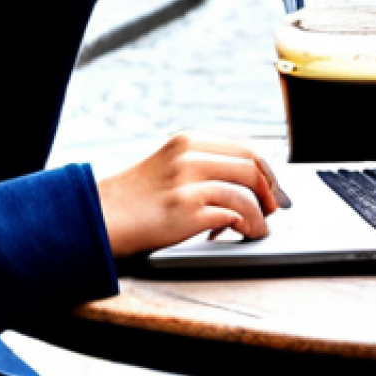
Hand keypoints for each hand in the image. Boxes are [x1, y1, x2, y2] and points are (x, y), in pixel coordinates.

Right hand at [96, 131, 282, 257]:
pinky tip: (244, 234)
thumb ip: (202, 163)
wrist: (102, 215)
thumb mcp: (168, 164)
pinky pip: (235, 215)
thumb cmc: (136, 196)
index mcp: (187, 141)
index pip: (246, 147)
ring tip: (258, 227)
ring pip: (247, 191)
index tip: (272, 189)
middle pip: (252, 166)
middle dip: (270, 190)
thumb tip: (248, 177)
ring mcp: (188, 183)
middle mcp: (189, 156)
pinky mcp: (187, 211)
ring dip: (261, 214)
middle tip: (271, 209)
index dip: (266, 170)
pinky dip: (248, 226)